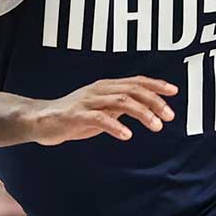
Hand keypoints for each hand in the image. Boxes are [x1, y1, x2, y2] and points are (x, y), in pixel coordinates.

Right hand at [31, 76, 177, 145]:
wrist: (41, 120)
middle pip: (132, 89)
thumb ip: (120, 106)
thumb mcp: (102, 109)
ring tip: (156, 125)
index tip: (174, 91)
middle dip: (154, 101)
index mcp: (106, 86)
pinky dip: (115, 125)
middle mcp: (99, 89)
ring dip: (142, 112)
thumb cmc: (74, 116)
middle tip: (169, 116)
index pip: (135, 81)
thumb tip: (146, 108)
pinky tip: (127, 135)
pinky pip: (99, 118)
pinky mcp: (76, 115)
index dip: (156, 85)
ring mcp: (87, 101)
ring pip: (121, 101)